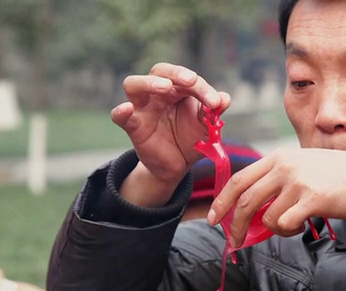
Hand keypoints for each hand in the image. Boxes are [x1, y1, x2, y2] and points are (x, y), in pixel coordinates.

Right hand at [111, 62, 230, 184]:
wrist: (179, 165)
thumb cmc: (192, 138)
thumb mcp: (207, 127)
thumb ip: (214, 113)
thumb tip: (225, 98)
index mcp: (178, 90)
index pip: (186, 79)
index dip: (202, 87)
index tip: (216, 103)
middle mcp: (158, 94)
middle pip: (160, 71)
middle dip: (176, 73)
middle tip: (191, 80)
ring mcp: (142, 108)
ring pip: (133, 85)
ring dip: (149, 83)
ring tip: (166, 87)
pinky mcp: (133, 127)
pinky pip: (120, 117)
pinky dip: (121, 111)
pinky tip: (127, 109)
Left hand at [207, 148, 345, 246]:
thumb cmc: (338, 175)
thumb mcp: (303, 166)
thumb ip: (278, 180)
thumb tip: (255, 211)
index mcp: (279, 156)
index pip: (239, 179)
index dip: (221, 201)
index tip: (214, 218)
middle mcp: (284, 166)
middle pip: (245, 201)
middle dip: (235, 226)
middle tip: (234, 241)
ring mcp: (298, 181)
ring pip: (267, 217)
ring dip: (275, 230)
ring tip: (292, 225)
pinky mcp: (312, 198)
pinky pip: (285, 224)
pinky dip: (290, 231)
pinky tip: (303, 225)